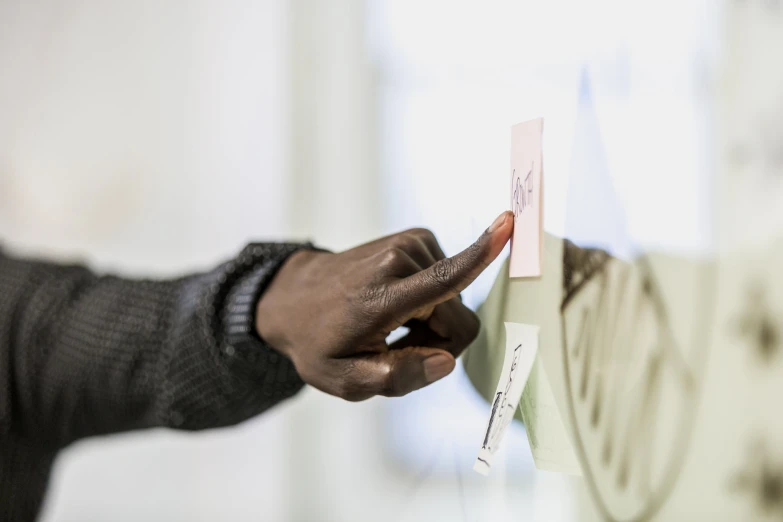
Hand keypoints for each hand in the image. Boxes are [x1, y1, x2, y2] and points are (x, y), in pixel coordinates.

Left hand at [256, 211, 513, 400]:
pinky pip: (449, 281)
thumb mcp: (347, 380)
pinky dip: (429, 300)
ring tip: (390, 323)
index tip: (508, 223)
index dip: (480, 256)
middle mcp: (400, 260)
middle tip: (394, 345)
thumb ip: (398, 377)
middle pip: (459, 318)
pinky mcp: (416, 238)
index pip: (442, 279)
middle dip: (438, 340)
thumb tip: (446, 361)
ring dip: (430, 321)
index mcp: (382, 297)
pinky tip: (398, 306)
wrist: (296, 298)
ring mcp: (410, 244)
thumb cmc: (321, 343)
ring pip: (456, 301)